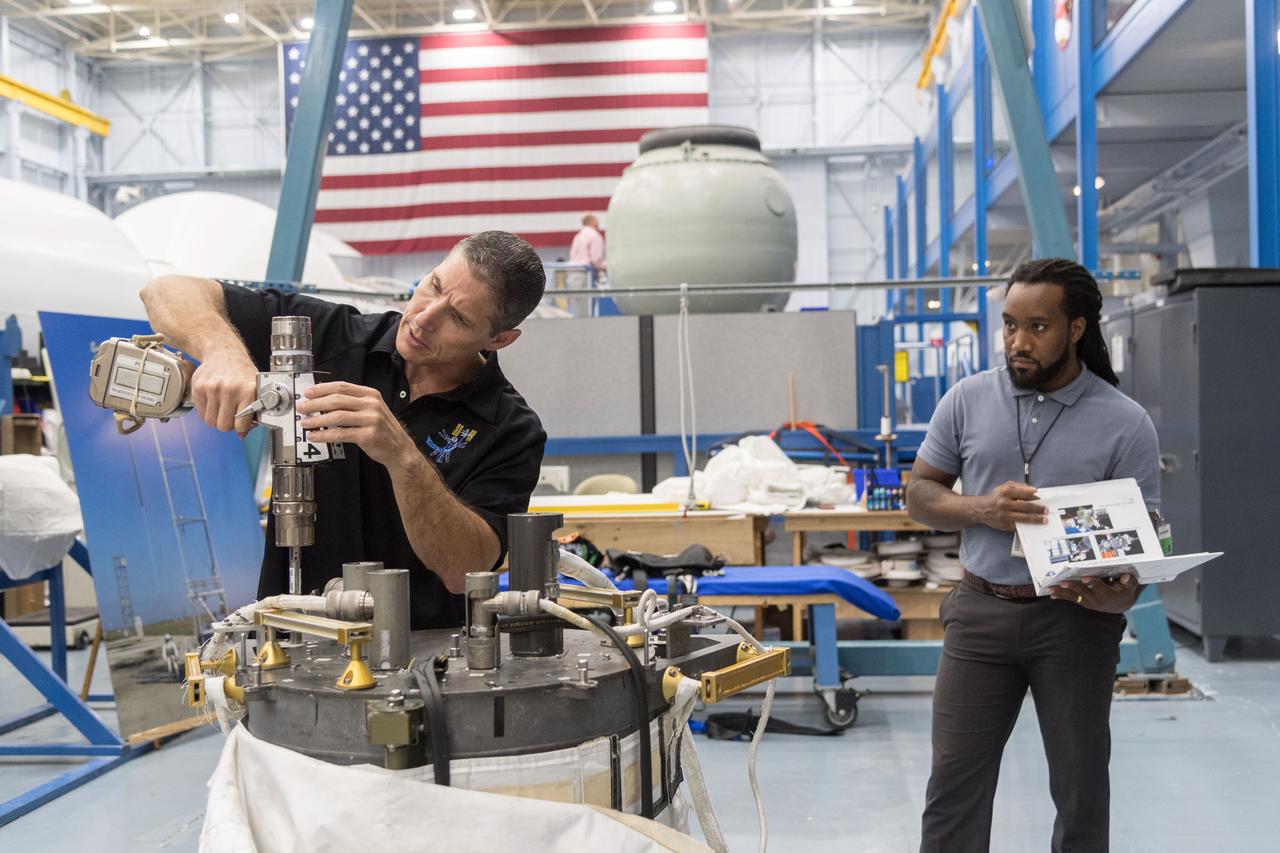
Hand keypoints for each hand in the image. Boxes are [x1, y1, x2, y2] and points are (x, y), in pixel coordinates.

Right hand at [190, 349, 257, 435]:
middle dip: (227, 424)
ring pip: (210, 422)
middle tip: (231, 415)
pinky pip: (200, 413)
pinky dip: (207, 411)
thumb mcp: (254, 388)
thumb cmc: (241, 372)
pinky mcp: (197, 387)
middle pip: (223, 426)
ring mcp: (211, 388)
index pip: (241, 425)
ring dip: (216, 418)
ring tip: (222, 407)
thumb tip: (243, 434)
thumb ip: (252, 412)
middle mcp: (229, 389)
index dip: (241, 427)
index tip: (241, 423)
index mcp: (247, 390)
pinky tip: (213, 401)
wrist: (223, 352)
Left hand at [297, 381, 417, 467]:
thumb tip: (323, 400)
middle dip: (315, 403)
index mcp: (371, 394)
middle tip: (303, 408)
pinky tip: (316, 436)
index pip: (342, 386)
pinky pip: (341, 434)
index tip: (308, 392)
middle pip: (337, 400)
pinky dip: (325, 435)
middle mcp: (372, 404)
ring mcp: (371, 420)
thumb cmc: (382, 429)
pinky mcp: (368, 435)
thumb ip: (352, 403)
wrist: (399, 449)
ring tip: (306, 423)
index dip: (322, 388)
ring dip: (317, 420)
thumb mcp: (372, 409)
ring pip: (337, 417)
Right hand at [976, 481, 1049, 530]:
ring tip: (1044, 520)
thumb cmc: (996, 497)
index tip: (1041, 498)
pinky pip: (1018, 526)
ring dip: (1035, 519)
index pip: (1023, 494)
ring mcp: (1004, 515)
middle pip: (1025, 507)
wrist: (982, 509)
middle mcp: (1004, 504)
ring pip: (1023, 518)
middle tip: (1046, 510)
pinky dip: (1027, 526)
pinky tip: (1034, 526)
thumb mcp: (1005, 487)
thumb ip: (1018, 486)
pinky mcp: (1004, 525)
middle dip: (1037, 509)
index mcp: (1005, 493)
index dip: (1033, 496)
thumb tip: (1033, 490)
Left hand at [1050, 574, 1140, 612]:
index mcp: (1107, 594)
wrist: (1121, 604)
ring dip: (1062, 592)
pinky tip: (1052, 594)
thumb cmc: (1125, 591)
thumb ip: (1130, 582)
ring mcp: (1089, 602)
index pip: (1099, 587)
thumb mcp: (1131, 586)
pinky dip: (1062, 596)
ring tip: (1051, 589)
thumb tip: (1126, 577)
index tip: (1085, 578)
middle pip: (1083, 592)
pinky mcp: (1084, 602)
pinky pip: (1071, 599)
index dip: (1092, 582)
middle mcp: (1096, 599)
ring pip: (1074, 596)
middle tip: (1063, 582)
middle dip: (1072, 587)